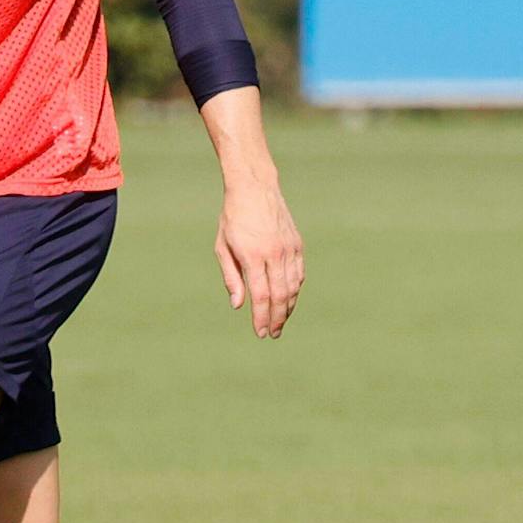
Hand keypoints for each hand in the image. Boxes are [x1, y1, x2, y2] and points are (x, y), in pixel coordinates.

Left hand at [215, 176, 304, 338]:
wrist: (255, 188)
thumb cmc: (233, 218)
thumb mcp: (223, 247)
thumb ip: (231, 277)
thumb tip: (238, 305)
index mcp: (253, 255)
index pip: (260, 296)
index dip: (261, 318)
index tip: (261, 333)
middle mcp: (274, 254)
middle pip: (280, 295)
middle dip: (276, 319)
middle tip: (272, 334)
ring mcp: (288, 249)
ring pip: (293, 287)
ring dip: (288, 308)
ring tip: (280, 321)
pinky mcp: (297, 244)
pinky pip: (299, 274)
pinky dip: (295, 290)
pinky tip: (289, 300)